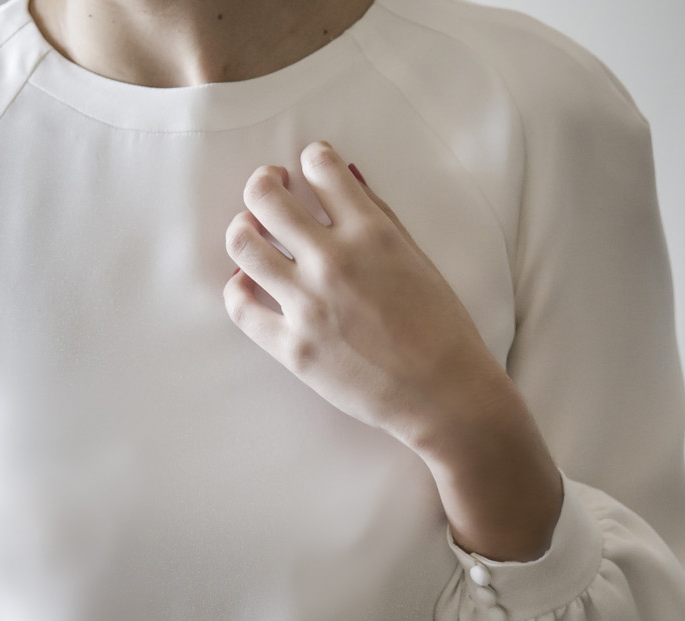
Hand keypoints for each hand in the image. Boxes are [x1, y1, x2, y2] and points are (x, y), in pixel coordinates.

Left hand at [222, 140, 510, 450]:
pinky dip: (238, 287)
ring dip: (244, 229)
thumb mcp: (419, 260)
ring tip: (253, 233)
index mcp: (371, 234)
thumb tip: (347, 175)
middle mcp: (333, 262)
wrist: (446, 396)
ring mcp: (308, 305)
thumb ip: (380, 216)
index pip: (320, 167)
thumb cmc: (443, 329)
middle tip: (272, 189)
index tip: (310, 170)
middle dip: (264, 183)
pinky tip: (248, 283)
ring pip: (243, 244)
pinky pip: (241, 307)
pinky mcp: (293, 347)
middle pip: (266, 195)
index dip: (311, 160)